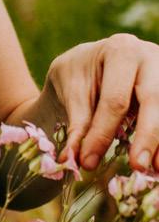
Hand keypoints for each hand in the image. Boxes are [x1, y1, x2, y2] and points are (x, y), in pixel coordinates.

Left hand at [45, 34, 158, 172]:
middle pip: (154, 100)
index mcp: (121, 50)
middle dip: (147, 136)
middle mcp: (151, 58)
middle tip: (137, 166)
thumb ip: (77, 124)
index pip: (115, 98)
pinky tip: (157, 163)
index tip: (88, 161)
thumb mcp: (71, 92)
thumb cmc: (79, 74)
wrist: (91, 63)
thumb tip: (71, 160)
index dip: (102, 133)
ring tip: (154, 170)